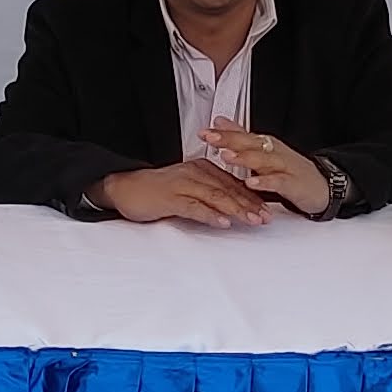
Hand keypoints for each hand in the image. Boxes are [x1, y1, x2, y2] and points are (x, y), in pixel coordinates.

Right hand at [96, 158, 281, 226]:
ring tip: (252, 220)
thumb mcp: (186, 188)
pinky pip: (194, 206)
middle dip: (250, 204)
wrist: (124, 188)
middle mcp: (195, 173)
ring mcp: (183, 184)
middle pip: (228, 189)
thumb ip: (206, 194)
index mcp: (201, 168)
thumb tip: (228, 208)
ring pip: (216, 196)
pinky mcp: (171, 197)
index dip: (252, 197)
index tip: (267, 209)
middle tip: (266, 217)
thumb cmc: (155, 191)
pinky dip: (210, 214)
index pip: (232, 183)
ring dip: (237, 209)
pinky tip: (223, 222)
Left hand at [200, 119, 335, 217]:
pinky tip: (251, 183)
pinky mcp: (293, 184)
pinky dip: (265, 182)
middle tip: (210, 138)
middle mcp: (273, 152)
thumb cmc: (291, 170)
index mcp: (265, 145)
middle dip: (229, 140)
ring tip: (226, 156)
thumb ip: (241, 136)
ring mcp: (284, 167)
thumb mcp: (263, 151)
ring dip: (244, 158)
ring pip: (263, 160)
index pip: (241, 135)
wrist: (323, 186)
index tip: (203, 132)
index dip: (222, 133)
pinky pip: (278, 182)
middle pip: (249, 144)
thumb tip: (220, 121)